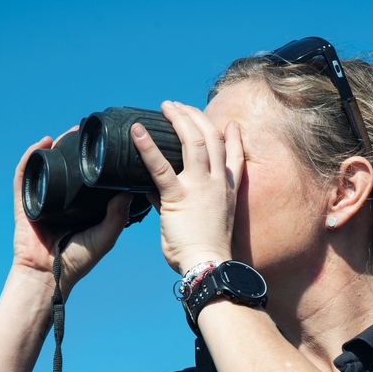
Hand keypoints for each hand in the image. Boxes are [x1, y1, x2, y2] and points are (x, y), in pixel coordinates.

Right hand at [11, 132, 133, 287]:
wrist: (49, 276)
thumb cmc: (77, 261)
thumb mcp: (105, 237)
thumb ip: (117, 216)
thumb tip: (130, 190)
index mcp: (80, 206)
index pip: (87, 177)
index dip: (94, 160)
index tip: (107, 144)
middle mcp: (62, 199)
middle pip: (66, 166)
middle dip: (74, 146)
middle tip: (87, 131)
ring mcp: (42, 198)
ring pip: (47, 165)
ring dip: (55, 146)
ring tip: (68, 132)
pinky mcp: (25, 201)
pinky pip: (25, 174)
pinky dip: (31, 157)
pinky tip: (42, 143)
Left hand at [131, 101, 243, 272]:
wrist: (208, 265)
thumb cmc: (205, 250)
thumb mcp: (205, 222)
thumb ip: (179, 201)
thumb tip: (152, 191)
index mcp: (227, 191)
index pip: (235, 156)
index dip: (234, 137)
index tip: (230, 124)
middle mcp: (216, 183)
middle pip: (212, 137)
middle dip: (196, 117)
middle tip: (180, 107)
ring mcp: (199, 187)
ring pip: (193, 141)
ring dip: (179, 119)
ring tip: (166, 106)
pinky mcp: (179, 196)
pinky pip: (161, 167)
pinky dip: (147, 146)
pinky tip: (137, 131)